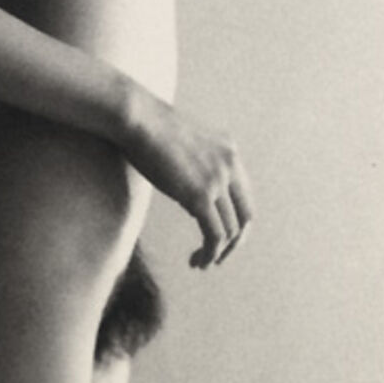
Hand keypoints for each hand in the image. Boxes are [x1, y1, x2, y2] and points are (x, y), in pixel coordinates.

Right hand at [121, 85, 254, 268]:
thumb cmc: (147, 129)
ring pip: (231, 230)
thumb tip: (191, 195)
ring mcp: (218, 180)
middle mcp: (230, 165)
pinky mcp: (200, 195)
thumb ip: (195, 166)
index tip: (221, 237)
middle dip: (235, 243)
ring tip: (202, 263)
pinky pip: (214, 234)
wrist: (138, 118)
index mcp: (229, 151)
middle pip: (245, 216)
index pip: (244, 195)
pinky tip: (199, 262)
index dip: (237, 221)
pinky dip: (210, 253)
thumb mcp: (182, 145)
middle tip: (218, 258)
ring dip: (218, 253)